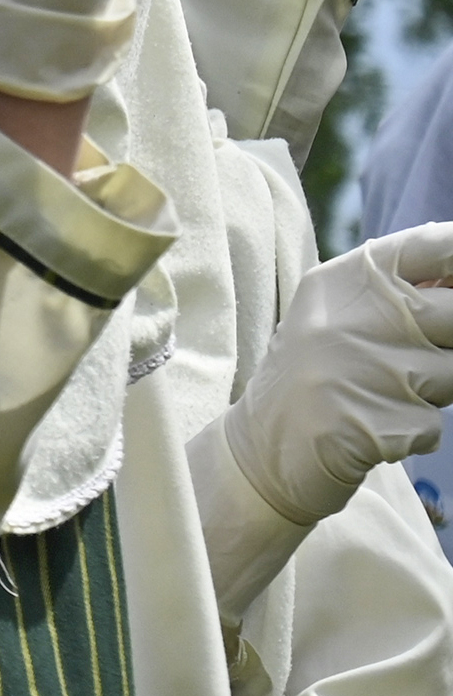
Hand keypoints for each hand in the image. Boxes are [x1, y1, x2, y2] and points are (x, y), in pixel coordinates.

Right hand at [225, 225, 452, 528]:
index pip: (430, 247)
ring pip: (452, 375)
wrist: (263, 448)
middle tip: (410, 358)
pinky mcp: (372, 425)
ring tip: (382, 396)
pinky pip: (432, 426)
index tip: (451, 288)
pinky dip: (413, 433)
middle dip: (447, 343)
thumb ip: (397, 292)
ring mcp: (359, 372)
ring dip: (430, 394)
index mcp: (342, 281)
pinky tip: (373, 428)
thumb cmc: (319, 373)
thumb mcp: (339, 315)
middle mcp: (349, 317)